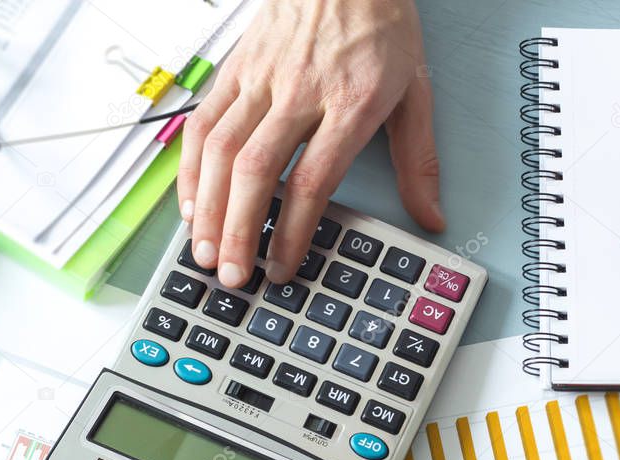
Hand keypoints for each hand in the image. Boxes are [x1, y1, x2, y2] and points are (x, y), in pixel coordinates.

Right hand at [176, 0, 443, 287]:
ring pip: (221, 151)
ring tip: (204, 252)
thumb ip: (418, 159)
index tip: (283, 266)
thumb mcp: (416, 90)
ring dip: (208, 208)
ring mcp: (261, 80)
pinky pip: (203, 123)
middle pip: (256, 172)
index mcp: (350, 103)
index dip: (292, 232)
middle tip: (233, 275)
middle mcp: (300, 92)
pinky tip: (190, 202)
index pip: (312, 180)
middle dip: (240, 232)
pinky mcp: (236, 69)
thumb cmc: (381, 25)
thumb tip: (429, 215)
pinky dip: (191, 167)